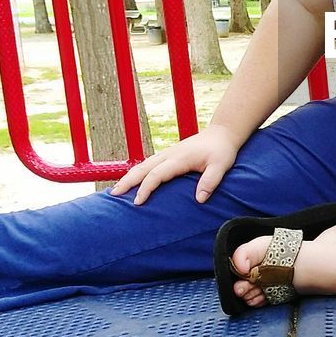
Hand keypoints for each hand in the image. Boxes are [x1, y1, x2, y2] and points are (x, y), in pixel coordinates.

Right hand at [110, 123, 240, 204]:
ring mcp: (167, 153)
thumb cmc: (222, 151)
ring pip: (143, 165)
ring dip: (128, 177)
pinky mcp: (168, 155)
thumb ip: (210, 181)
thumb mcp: (221, 166)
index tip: (138, 202)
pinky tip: (131, 181)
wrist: (222, 134)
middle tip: (113, 195)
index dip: (146, 188)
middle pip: (142, 168)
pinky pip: (148, 164)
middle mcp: (169, 154)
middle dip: (127, 181)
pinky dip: (137, 172)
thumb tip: (200, 199)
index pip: (157, 174)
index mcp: (179, 158)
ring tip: (116, 190)